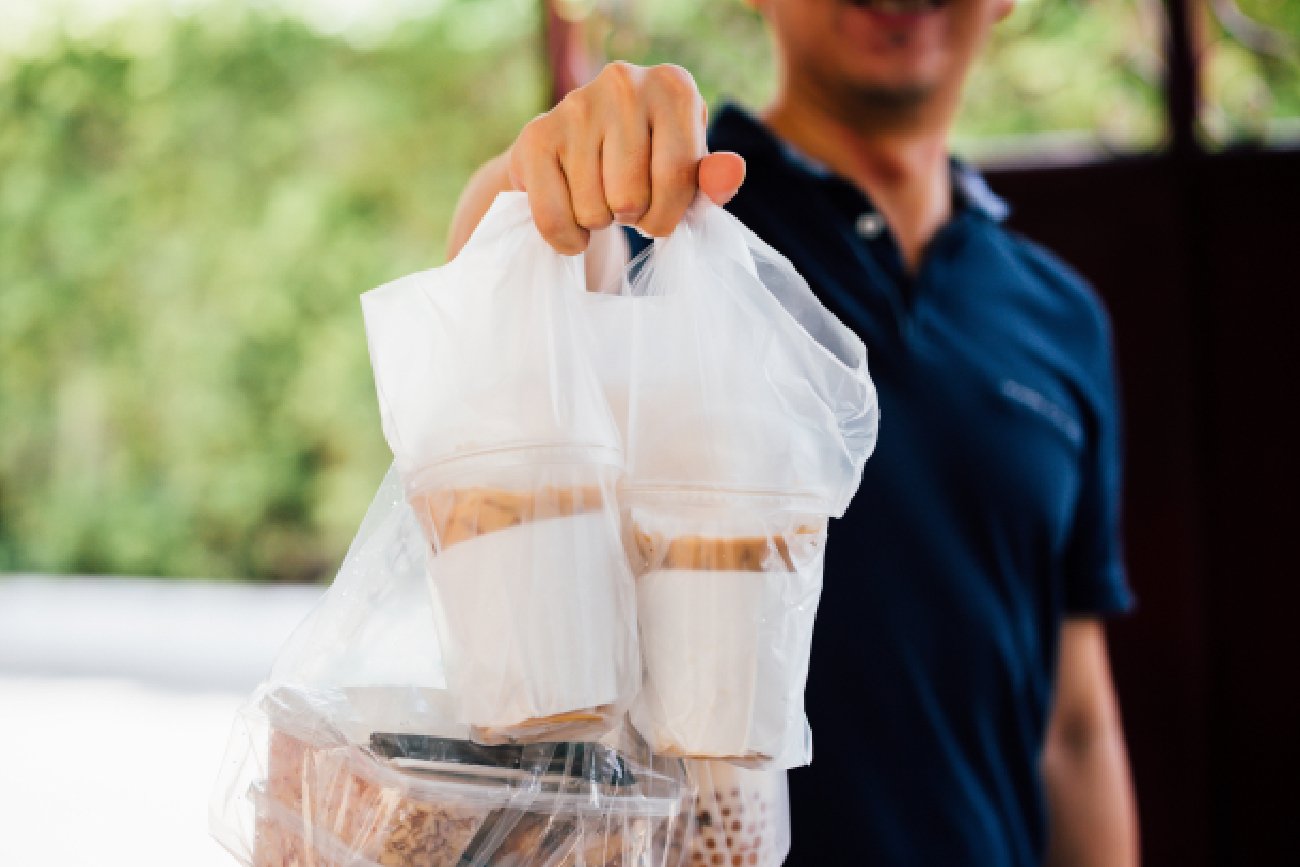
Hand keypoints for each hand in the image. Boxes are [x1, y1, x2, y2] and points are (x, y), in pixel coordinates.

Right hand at [506, 62, 746, 254]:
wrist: (581, 154)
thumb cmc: (650, 166)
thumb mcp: (690, 174)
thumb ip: (713, 180)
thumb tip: (731, 172)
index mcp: (674, 87)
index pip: (677, 178)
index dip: (669, 215)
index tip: (661, 211)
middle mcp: (624, 82)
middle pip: (630, 197)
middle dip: (632, 217)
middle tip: (626, 200)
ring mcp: (575, 104)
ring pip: (592, 210)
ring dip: (599, 223)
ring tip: (600, 197)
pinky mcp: (535, 135)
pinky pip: (553, 217)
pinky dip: (565, 236)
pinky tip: (572, 217)